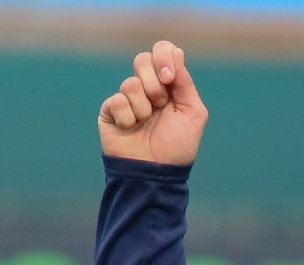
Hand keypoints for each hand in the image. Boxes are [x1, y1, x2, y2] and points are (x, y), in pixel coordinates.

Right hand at [98, 42, 206, 167]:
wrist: (156, 174)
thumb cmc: (177, 148)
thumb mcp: (193, 114)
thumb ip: (185, 83)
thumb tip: (174, 54)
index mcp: (168, 85)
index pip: (163, 51)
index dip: (165, 57)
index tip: (169, 78)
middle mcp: (147, 88)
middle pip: (142, 59)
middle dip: (154, 84)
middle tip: (159, 105)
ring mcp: (127, 98)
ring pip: (131, 83)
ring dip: (143, 107)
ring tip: (146, 123)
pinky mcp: (110, 110)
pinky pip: (118, 101)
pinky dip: (128, 118)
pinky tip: (131, 129)